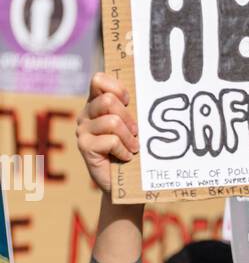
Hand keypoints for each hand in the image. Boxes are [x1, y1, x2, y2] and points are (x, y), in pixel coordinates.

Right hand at [76, 73, 138, 194]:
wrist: (126, 182)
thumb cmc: (133, 150)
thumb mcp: (134, 125)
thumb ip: (133, 109)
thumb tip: (151, 93)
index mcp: (96, 103)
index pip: (99, 80)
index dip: (117, 88)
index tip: (129, 102)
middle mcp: (86, 114)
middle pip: (108, 100)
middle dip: (128, 117)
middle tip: (136, 133)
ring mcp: (82, 130)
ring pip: (112, 121)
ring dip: (128, 138)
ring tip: (133, 148)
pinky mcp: (84, 146)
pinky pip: (111, 141)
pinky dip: (124, 151)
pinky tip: (125, 158)